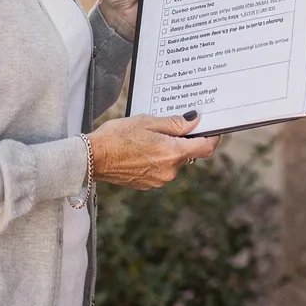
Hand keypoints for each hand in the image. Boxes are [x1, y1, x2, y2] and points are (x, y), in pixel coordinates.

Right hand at [86, 112, 217, 188]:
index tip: (213, 129)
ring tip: (148, 138)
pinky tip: (141, 150)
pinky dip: (157, 159)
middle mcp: (170, 171)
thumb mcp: (147, 122)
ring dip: (168, 150)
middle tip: (167, 127)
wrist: (92, 158)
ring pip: (174, 162)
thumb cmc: (117, 136)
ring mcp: (159, 180)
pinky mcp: (148, 184)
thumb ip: (175, 123)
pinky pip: (161, 170)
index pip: (206, 148)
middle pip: (188, 154)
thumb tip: (195, 121)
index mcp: (172, 153)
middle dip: (182, 140)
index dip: (213, 137)